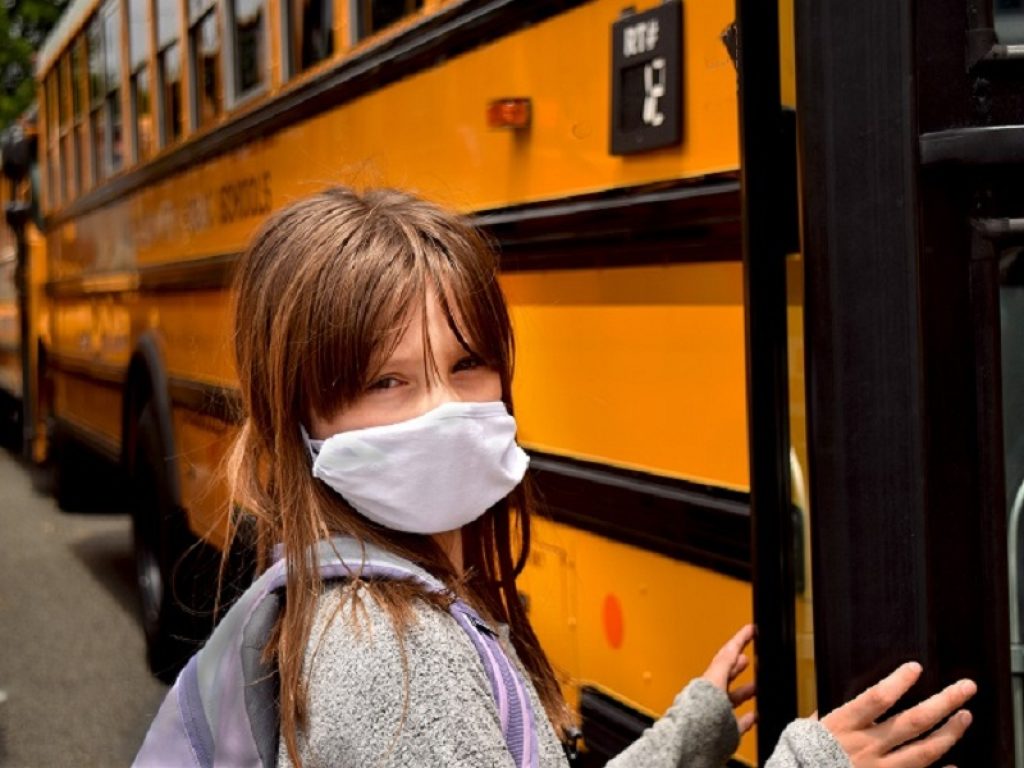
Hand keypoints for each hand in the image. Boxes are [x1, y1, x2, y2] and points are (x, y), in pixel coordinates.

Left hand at [702, 624, 756, 734]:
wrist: (690, 739)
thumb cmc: (698, 709)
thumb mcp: (715, 679)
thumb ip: (725, 663)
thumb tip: (733, 646)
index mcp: (709, 679)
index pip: (726, 655)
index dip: (739, 640)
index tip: (749, 629)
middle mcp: (711, 694)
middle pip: (726, 676)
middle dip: (738, 666)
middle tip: (748, 657)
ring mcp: (716, 712)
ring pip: (732, 698)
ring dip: (745, 691)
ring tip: (757, 686)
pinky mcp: (722, 731)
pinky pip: (737, 722)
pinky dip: (747, 718)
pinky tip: (754, 716)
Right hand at [820, 662, 975, 766]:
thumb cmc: (803, 755)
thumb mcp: (808, 729)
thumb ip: (826, 714)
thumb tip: (834, 698)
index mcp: (843, 726)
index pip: (877, 699)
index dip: (898, 682)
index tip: (915, 667)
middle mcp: (866, 747)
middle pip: (913, 722)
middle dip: (944, 702)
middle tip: (966, 687)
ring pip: (924, 751)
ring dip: (950, 733)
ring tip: (965, 716)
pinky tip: (955, 765)